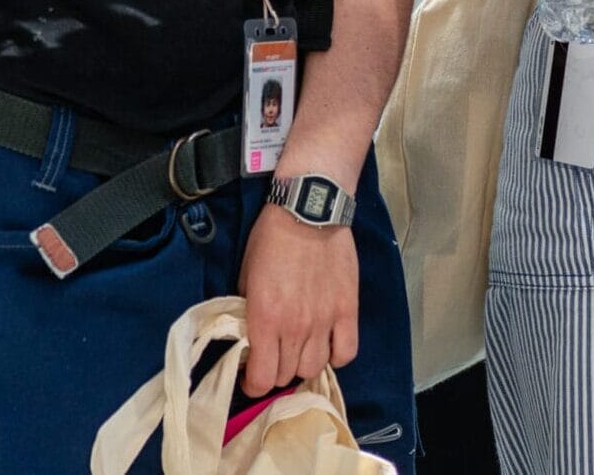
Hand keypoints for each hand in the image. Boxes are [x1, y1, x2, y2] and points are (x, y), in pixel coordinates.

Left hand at [237, 205, 357, 397]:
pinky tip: (326, 343)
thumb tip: (250, 334)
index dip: (252, 384)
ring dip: (303, 363)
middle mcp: (296, 327)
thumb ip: (248, 310)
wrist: (308, 209)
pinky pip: (345, 353)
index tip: (250, 375)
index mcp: (266, 318)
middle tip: (273, 354)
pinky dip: (335, 355)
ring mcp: (325, 321)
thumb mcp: (246, 274)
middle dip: (275, 370)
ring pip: (315, 368)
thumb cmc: (271, 237)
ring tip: (299, 348)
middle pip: (287, 375)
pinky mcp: (348, 310)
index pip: (261, 379)